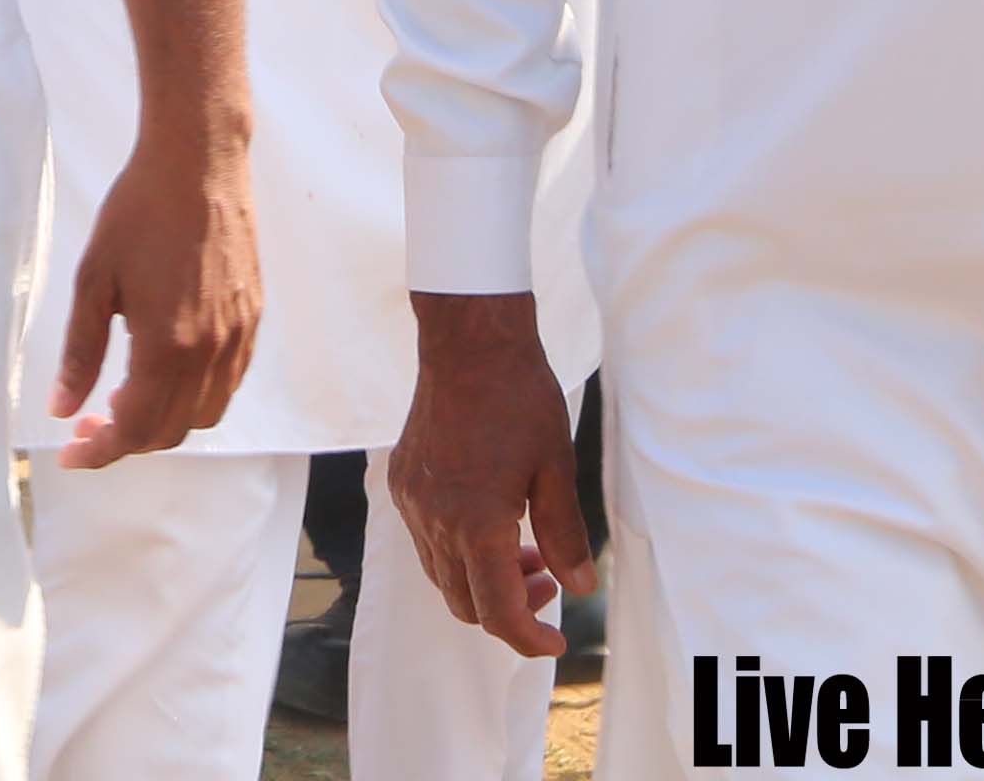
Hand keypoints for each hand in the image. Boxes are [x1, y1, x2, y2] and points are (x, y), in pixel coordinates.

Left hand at [52, 118, 258, 464]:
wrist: (198, 161)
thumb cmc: (138, 212)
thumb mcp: (94, 279)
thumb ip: (80, 352)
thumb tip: (62, 409)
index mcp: (167, 346)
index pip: (135, 429)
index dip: (100, 452)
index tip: (69, 453)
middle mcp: (211, 352)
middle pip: (171, 431)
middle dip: (126, 440)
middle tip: (88, 423)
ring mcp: (239, 336)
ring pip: (204, 414)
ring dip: (163, 423)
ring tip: (124, 399)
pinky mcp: (253, 317)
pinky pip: (229, 384)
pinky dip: (196, 398)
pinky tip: (166, 372)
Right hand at [384, 293, 592, 659]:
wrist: (468, 344)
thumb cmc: (520, 399)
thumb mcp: (557, 469)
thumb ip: (566, 535)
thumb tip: (581, 586)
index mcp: (476, 524)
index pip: (498, 612)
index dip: (529, 639)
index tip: (556, 640)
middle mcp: (435, 522)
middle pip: (465, 604)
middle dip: (510, 608)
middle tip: (549, 580)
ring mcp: (412, 503)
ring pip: (442, 576)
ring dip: (483, 579)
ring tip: (525, 548)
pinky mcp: (403, 484)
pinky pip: (426, 541)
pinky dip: (458, 550)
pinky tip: (490, 519)